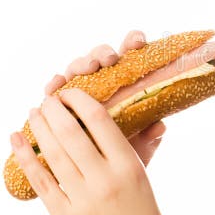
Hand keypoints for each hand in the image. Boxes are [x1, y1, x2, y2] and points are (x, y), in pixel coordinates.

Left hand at [10, 88, 172, 214]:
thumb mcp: (146, 182)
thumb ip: (143, 150)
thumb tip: (156, 119)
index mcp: (129, 168)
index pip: (100, 122)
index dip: (81, 102)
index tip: (71, 92)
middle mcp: (105, 182)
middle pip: (71, 135)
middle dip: (54, 110)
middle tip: (47, 98)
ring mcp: (82, 202)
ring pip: (53, 154)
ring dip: (39, 128)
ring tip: (33, 111)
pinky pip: (40, 182)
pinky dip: (25, 157)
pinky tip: (16, 140)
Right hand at [43, 29, 164, 166]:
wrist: (101, 173)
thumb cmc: (125, 151)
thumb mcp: (141, 146)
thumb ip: (150, 136)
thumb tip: (160, 126)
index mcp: (127, 81)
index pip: (131, 53)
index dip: (133, 41)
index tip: (137, 42)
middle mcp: (103, 79)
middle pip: (101, 56)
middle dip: (103, 53)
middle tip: (109, 59)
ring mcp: (80, 87)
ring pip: (78, 67)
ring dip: (81, 64)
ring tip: (88, 68)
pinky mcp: (60, 101)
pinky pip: (55, 88)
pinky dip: (54, 84)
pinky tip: (54, 87)